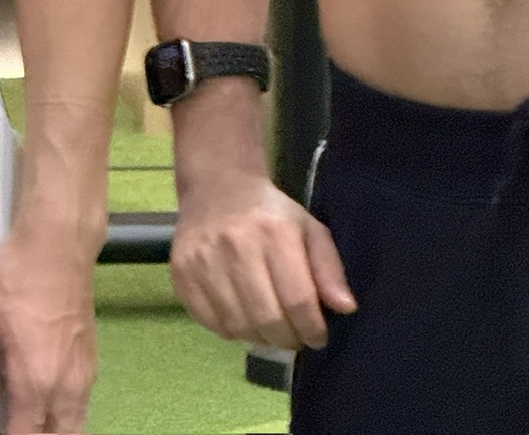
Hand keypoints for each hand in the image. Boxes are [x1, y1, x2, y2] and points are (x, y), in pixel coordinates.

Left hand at [0, 234, 96, 434]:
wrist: (57, 243)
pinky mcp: (90, 364)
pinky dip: (62, 424)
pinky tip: (41, 410)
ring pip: (73, 432)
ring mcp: (84, 378)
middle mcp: (66, 390)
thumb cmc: (11, 279)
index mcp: (34, 384)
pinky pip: (81, 412)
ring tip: (20, 422)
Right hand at [171, 170, 356, 351]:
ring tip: (270, 330)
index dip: (312, 329)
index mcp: (275, 231)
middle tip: (294, 338)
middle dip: (287, 339)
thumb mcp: (308, 229)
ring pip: (238, 327)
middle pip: (267, 319)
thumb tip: (345, 308)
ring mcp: (204, 260)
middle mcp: (237, 245)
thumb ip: (329, 268)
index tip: (318, 337)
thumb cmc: (270, 214)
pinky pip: (212, 324)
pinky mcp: (182, 274)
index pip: (298, 299)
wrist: (218, 188)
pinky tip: (244, 319)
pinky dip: (232, 331)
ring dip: (260, 339)